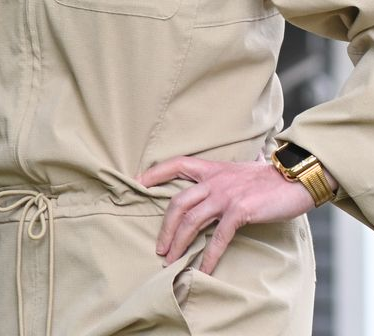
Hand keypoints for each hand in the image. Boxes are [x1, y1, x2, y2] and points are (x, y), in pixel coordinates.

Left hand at [140, 155, 318, 274]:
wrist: (295, 180)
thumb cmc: (269, 179)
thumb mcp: (240, 171)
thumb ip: (226, 175)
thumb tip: (224, 178)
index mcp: (212, 169)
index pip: (176, 164)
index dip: (155, 172)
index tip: (138, 181)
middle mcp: (213, 181)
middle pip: (178, 203)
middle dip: (165, 227)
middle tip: (159, 247)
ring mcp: (225, 196)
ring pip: (191, 221)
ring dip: (178, 243)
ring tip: (171, 261)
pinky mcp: (239, 212)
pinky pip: (218, 238)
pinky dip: (208, 256)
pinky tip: (202, 270)